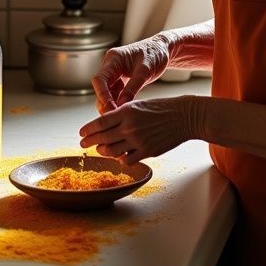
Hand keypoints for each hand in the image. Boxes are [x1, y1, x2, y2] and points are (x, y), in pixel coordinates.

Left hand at [79, 95, 197, 164]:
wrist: (184, 116)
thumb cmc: (161, 107)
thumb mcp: (139, 105)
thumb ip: (122, 114)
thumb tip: (106, 123)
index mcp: (126, 111)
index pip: (100, 123)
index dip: (87, 130)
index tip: (81, 133)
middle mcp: (130, 126)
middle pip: (102, 139)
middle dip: (89, 142)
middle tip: (83, 144)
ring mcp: (138, 140)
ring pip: (111, 152)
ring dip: (103, 151)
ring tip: (100, 149)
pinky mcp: (147, 152)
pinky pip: (126, 160)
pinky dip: (120, 159)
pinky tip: (119, 156)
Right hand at [92, 36, 169, 112]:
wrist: (163, 49)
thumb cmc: (155, 54)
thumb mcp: (145, 70)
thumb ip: (133, 86)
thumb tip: (121, 104)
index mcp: (114, 58)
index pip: (100, 79)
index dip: (102, 95)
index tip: (110, 108)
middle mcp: (111, 65)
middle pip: (101, 87)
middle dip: (105, 102)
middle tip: (114, 116)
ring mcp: (115, 73)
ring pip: (107, 92)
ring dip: (111, 103)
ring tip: (119, 115)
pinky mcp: (121, 79)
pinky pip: (115, 93)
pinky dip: (118, 102)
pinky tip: (124, 110)